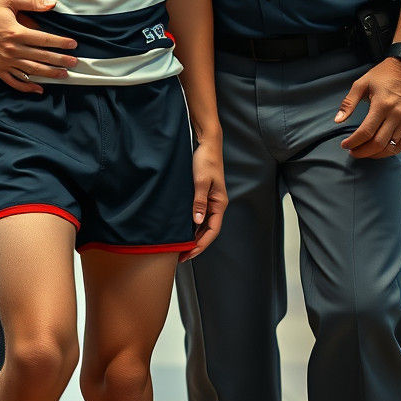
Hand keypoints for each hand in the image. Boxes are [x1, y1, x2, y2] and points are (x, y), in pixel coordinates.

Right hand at [0, 0, 77, 93]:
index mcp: (16, 32)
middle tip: (75, 62)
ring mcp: (4, 61)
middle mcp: (11, 49)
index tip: (73, 44)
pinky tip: (39, 88)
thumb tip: (52, 4)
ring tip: (63, 75)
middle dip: (60, 60)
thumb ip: (31, 2)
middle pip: (42, 57)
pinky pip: (14, 81)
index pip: (45, 39)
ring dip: (49, 74)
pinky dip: (27, 87)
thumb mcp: (8, 1)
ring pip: (31, 71)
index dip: (61, 42)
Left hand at [181, 138, 226, 260]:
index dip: (201, 244)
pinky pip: (199, 215)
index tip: (189, 253)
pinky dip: (192, 225)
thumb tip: (197, 221)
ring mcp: (210, 200)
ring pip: (203, 224)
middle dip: (196, 245)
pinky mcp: (204, 195)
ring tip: (181, 247)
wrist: (207, 144)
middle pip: (208, 230)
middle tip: (181, 256)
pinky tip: (183, 230)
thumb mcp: (201, 181)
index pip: (212, 230)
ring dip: (194, 236)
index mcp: (219, 203)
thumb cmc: (206, 160)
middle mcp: (216, 204)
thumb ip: (199, 201)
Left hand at [335, 57, 400, 158]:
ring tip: (363, 152)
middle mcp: (396, 115)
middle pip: (378, 143)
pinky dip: (389, 151)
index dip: (353, 142)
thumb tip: (337, 120)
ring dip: (375, 154)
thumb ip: (348, 103)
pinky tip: (378, 151)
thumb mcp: (361, 84)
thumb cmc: (381, 75)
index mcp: (382, 105)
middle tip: (352, 152)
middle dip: (362, 151)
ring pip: (391, 147)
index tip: (344, 145)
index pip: (366, 131)